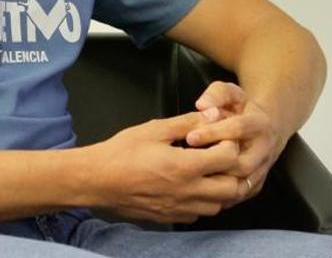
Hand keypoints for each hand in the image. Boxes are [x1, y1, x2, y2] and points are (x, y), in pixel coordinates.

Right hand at [84, 110, 245, 223]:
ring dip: (222, 188)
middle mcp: (187, 191)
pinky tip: (194, 186)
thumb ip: (187, 122)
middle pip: (232, 188)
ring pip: (219, 205)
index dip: (230, 144)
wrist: (98, 180)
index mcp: (185, 166)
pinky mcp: (171, 217)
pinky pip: (200, 214)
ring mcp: (180, 208)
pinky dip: (205, 202)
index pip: (229, 158)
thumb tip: (212, 114)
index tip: (221, 136)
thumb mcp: (155, 129)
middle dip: (234, 170)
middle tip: (223, 155)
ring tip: (211, 171)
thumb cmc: (122, 152)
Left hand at [187, 81, 282, 206]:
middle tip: (188, 162)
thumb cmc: (242, 109)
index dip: (213, 132)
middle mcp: (265, 150)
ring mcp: (262, 170)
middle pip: (243, 163)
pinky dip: (219, 196)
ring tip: (191, 179)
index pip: (238, 128)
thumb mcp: (231, 94)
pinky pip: (238, 196)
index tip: (190, 136)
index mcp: (260, 124)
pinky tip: (199, 191)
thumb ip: (217, 94)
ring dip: (216, 183)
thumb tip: (202, 105)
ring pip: (241, 185)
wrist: (264, 128)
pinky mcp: (256, 186)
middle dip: (215, 164)